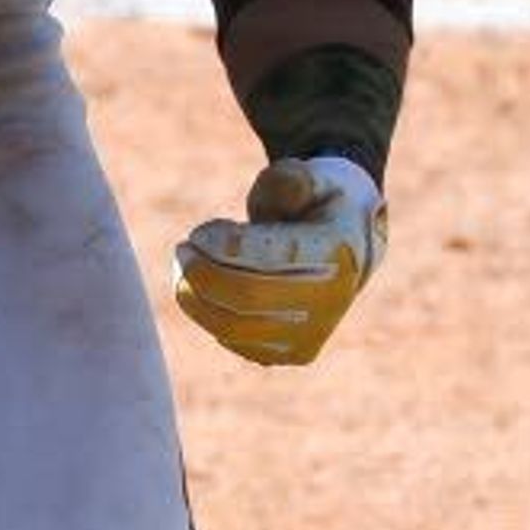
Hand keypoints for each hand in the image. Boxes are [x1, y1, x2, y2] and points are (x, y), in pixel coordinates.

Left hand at [172, 154, 385, 366]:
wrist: (346, 246)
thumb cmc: (316, 202)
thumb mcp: (311, 177)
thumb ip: (293, 179)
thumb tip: (288, 186)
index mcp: (338, 252)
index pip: (270, 260)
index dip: (224, 247)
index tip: (200, 232)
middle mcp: (331, 301)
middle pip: (246, 298)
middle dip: (202, 272)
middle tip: (182, 248)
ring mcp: (312, 334)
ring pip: (235, 328)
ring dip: (196, 296)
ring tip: (185, 264)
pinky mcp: (291, 353)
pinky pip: (236, 341)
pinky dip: (208, 313)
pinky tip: (204, 286)